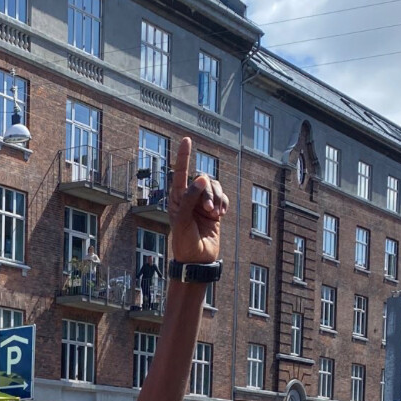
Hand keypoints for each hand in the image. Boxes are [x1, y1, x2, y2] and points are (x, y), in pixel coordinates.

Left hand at [168, 139, 226, 265]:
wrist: (197, 260)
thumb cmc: (184, 242)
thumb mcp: (182, 220)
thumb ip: (190, 198)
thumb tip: (202, 177)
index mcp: (176, 199)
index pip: (180, 173)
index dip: (184, 156)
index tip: (187, 140)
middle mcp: (189, 198)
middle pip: (202, 179)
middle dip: (208, 192)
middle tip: (208, 210)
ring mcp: (203, 203)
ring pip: (214, 186)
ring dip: (217, 197)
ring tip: (215, 213)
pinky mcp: (215, 210)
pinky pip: (222, 196)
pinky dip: (223, 202)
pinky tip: (220, 214)